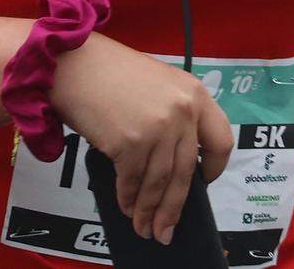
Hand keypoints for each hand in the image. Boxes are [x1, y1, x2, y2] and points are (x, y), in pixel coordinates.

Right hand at [51, 34, 233, 244]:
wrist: (72, 63)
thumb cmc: (108, 72)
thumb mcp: (157, 84)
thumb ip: (173, 115)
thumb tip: (174, 162)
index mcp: (195, 93)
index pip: (221, 140)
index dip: (214, 168)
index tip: (203, 183)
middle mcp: (183, 111)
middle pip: (186, 172)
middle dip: (174, 207)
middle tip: (166, 230)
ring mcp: (158, 127)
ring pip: (159, 183)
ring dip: (150, 210)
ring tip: (144, 227)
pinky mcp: (131, 142)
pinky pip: (133, 181)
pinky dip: (128, 198)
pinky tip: (126, 206)